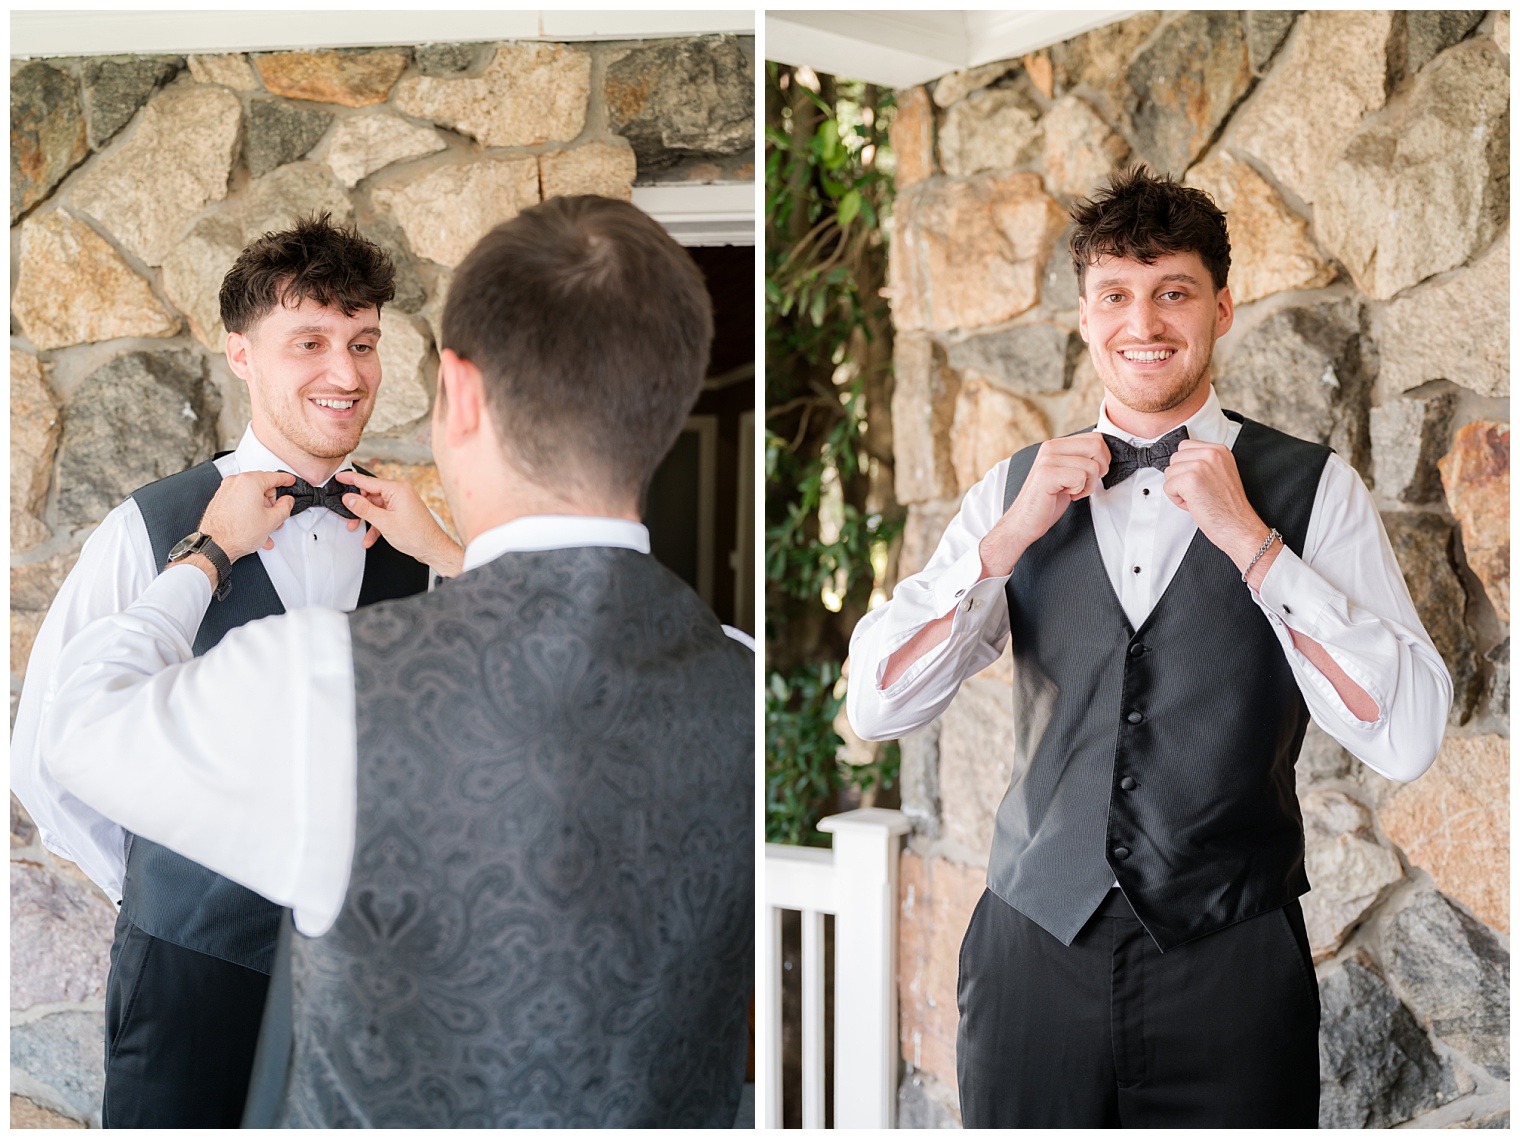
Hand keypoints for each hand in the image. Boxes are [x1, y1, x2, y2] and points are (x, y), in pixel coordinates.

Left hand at [197, 471, 294, 561]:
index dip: (285, 480)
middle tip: (276, 514)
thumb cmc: (237, 533)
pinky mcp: (220, 500)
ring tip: (265, 527)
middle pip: (261, 486)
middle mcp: (235, 482)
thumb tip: (286, 502)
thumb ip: (285, 507)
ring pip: (250, 496)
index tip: (289, 481)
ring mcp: (225, 491)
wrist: (215, 545)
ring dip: (261, 510)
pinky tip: (254, 527)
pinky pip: (240, 502)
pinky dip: (249, 511)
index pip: (273, 476)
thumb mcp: (271, 521)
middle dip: (271, 502)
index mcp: (249, 482)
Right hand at [334, 470, 463, 577]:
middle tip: (346, 514)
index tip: (339, 477)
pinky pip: (383, 515)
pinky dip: (375, 525)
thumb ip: (364, 509)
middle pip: (371, 495)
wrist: (433, 549)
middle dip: (358, 507)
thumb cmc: (417, 535)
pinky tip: (369, 538)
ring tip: (355, 528)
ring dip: (365, 518)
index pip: (368, 481)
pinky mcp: (401, 513)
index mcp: (398, 489)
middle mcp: (400, 493)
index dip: (351, 479)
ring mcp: (401, 503)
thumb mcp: (384, 522)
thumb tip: (349, 498)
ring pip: (375, 507)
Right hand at [978, 434, 1110, 577]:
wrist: (1024, 522)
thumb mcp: (1066, 473)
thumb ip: (1080, 459)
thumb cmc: (1047, 501)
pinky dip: (1079, 491)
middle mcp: (1050, 447)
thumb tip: (1105, 454)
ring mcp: (1047, 460)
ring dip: (1088, 485)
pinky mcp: (1046, 475)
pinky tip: (1066, 495)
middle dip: (1100, 469)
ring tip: (1073, 491)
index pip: (1096, 437)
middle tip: (1085, 483)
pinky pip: (1081, 477)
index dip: (1103, 458)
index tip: (1090, 474)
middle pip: (1097, 446)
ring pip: (1092, 465)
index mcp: (1056, 444)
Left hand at [1162, 441, 1271, 573]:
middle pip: (1174, 459)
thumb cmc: (1229, 506)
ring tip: (1197, 497)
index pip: (1185, 446)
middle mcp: (1210, 454)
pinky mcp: (1190, 480)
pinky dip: (1176, 499)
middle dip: (1180, 477)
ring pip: (1169, 473)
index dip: (1186, 466)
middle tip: (1198, 491)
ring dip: (1178, 489)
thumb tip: (1184, 461)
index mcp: (1219, 450)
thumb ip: (1205, 462)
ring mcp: (1199, 465)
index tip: (1198, 480)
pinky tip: (1193, 504)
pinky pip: (1167, 487)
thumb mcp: (1222, 472)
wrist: (1237, 524)